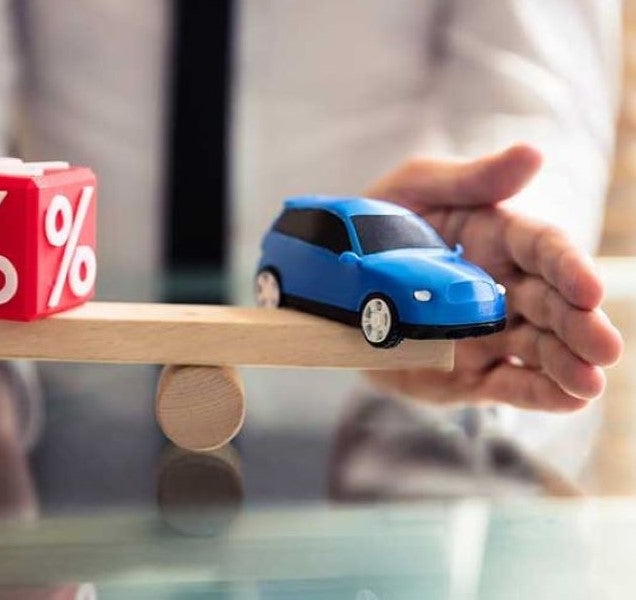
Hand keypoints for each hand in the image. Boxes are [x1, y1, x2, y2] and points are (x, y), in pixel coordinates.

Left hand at [363, 145, 622, 410]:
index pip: (544, 251)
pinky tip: (568, 398)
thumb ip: (472, 179)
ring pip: (537, 351)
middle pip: (550, 306)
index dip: (569, 269)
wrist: (327, 281)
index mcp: (500, 239)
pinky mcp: (464, 373)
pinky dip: (537, 394)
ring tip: (590, 383)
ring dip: (566, 367)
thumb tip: (533, 154)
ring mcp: (487, 335)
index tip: (589, 289)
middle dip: (579, 327)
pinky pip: (505, 386)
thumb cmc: (379, 224)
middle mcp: (503, 289)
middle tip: (604, 346)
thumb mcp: (416, 188)